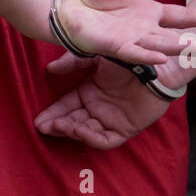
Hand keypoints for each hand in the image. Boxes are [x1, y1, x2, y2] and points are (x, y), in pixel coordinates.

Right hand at [35, 56, 169, 149]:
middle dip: (58, 126)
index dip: (53, 114)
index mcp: (90, 92)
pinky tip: (80, 130)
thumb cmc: (129, 57)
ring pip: (87, 132)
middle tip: (44, 127)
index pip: (66, 107)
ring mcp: (112, 119)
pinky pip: (106, 140)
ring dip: (72, 131)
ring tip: (60, 126)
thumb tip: (50, 70)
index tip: (38, 120)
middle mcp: (99, 108)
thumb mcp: (95, 56)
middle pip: (73, 122)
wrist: (157, 64)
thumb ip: (72, 62)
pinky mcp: (127, 128)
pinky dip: (91, 137)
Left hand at [55, 0, 195, 63]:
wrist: (64, 8)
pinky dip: (146, 54)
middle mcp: (143, 29)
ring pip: (159, 46)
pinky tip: (159, 56)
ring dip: (178, 50)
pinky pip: (132, 52)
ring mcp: (130, 39)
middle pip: (175, 37)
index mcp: (148, 13)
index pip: (179, 16)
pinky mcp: (112, 47)